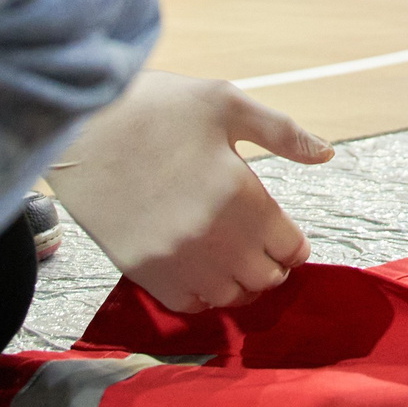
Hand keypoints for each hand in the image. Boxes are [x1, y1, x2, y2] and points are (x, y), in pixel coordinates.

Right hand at [47, 69, 332, 313]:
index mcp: (239, 195)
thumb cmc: (156, 107)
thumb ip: (283, 133)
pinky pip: (186, 303)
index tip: (289, 237)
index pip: (288, 247)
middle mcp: (211, 236)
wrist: (80, 125)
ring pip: (227, 297)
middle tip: (266, 247)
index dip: (294, 244)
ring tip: (235, 258)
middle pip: (264, 278)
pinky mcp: (140, 269)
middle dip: (272, 264)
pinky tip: (202, 269)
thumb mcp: (226, 103)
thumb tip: (326, 154)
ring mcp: (174, 258)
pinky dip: (202, 294)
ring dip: (239, 282)